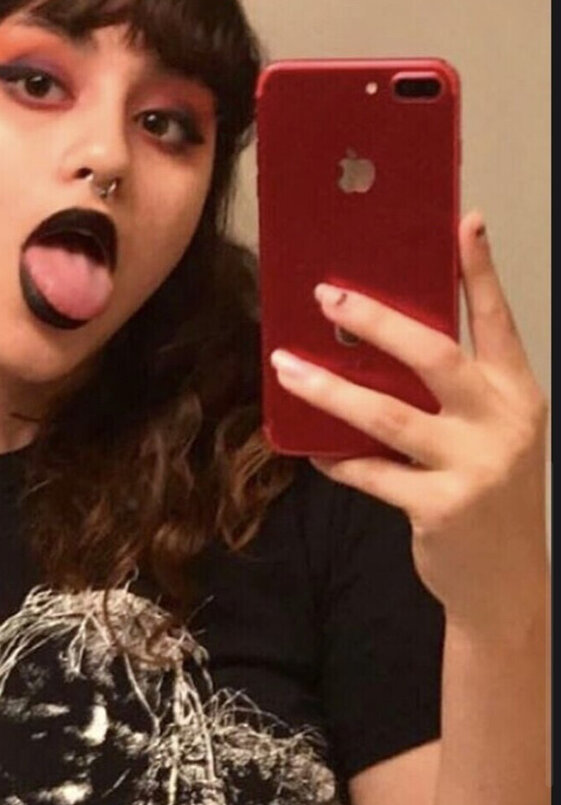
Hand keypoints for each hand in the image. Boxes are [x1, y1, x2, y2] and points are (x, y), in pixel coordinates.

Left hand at [269, 211, 547, 637]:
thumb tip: (381, 347)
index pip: (498, 321)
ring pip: (388, 415)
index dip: (479, 272)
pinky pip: (371, 473)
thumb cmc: (488, 494)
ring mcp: (473, 467)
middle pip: (434, 356)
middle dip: (376, 321)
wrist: (506, 581)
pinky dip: (337, 458)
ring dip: (330, 389)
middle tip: (327, 295)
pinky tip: (310, 449)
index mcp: (517, 395)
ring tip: (287, 368)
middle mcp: (502, 423)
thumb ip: (454, 395)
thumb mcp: (490, 435)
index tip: (462, 222)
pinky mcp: (439, 506)